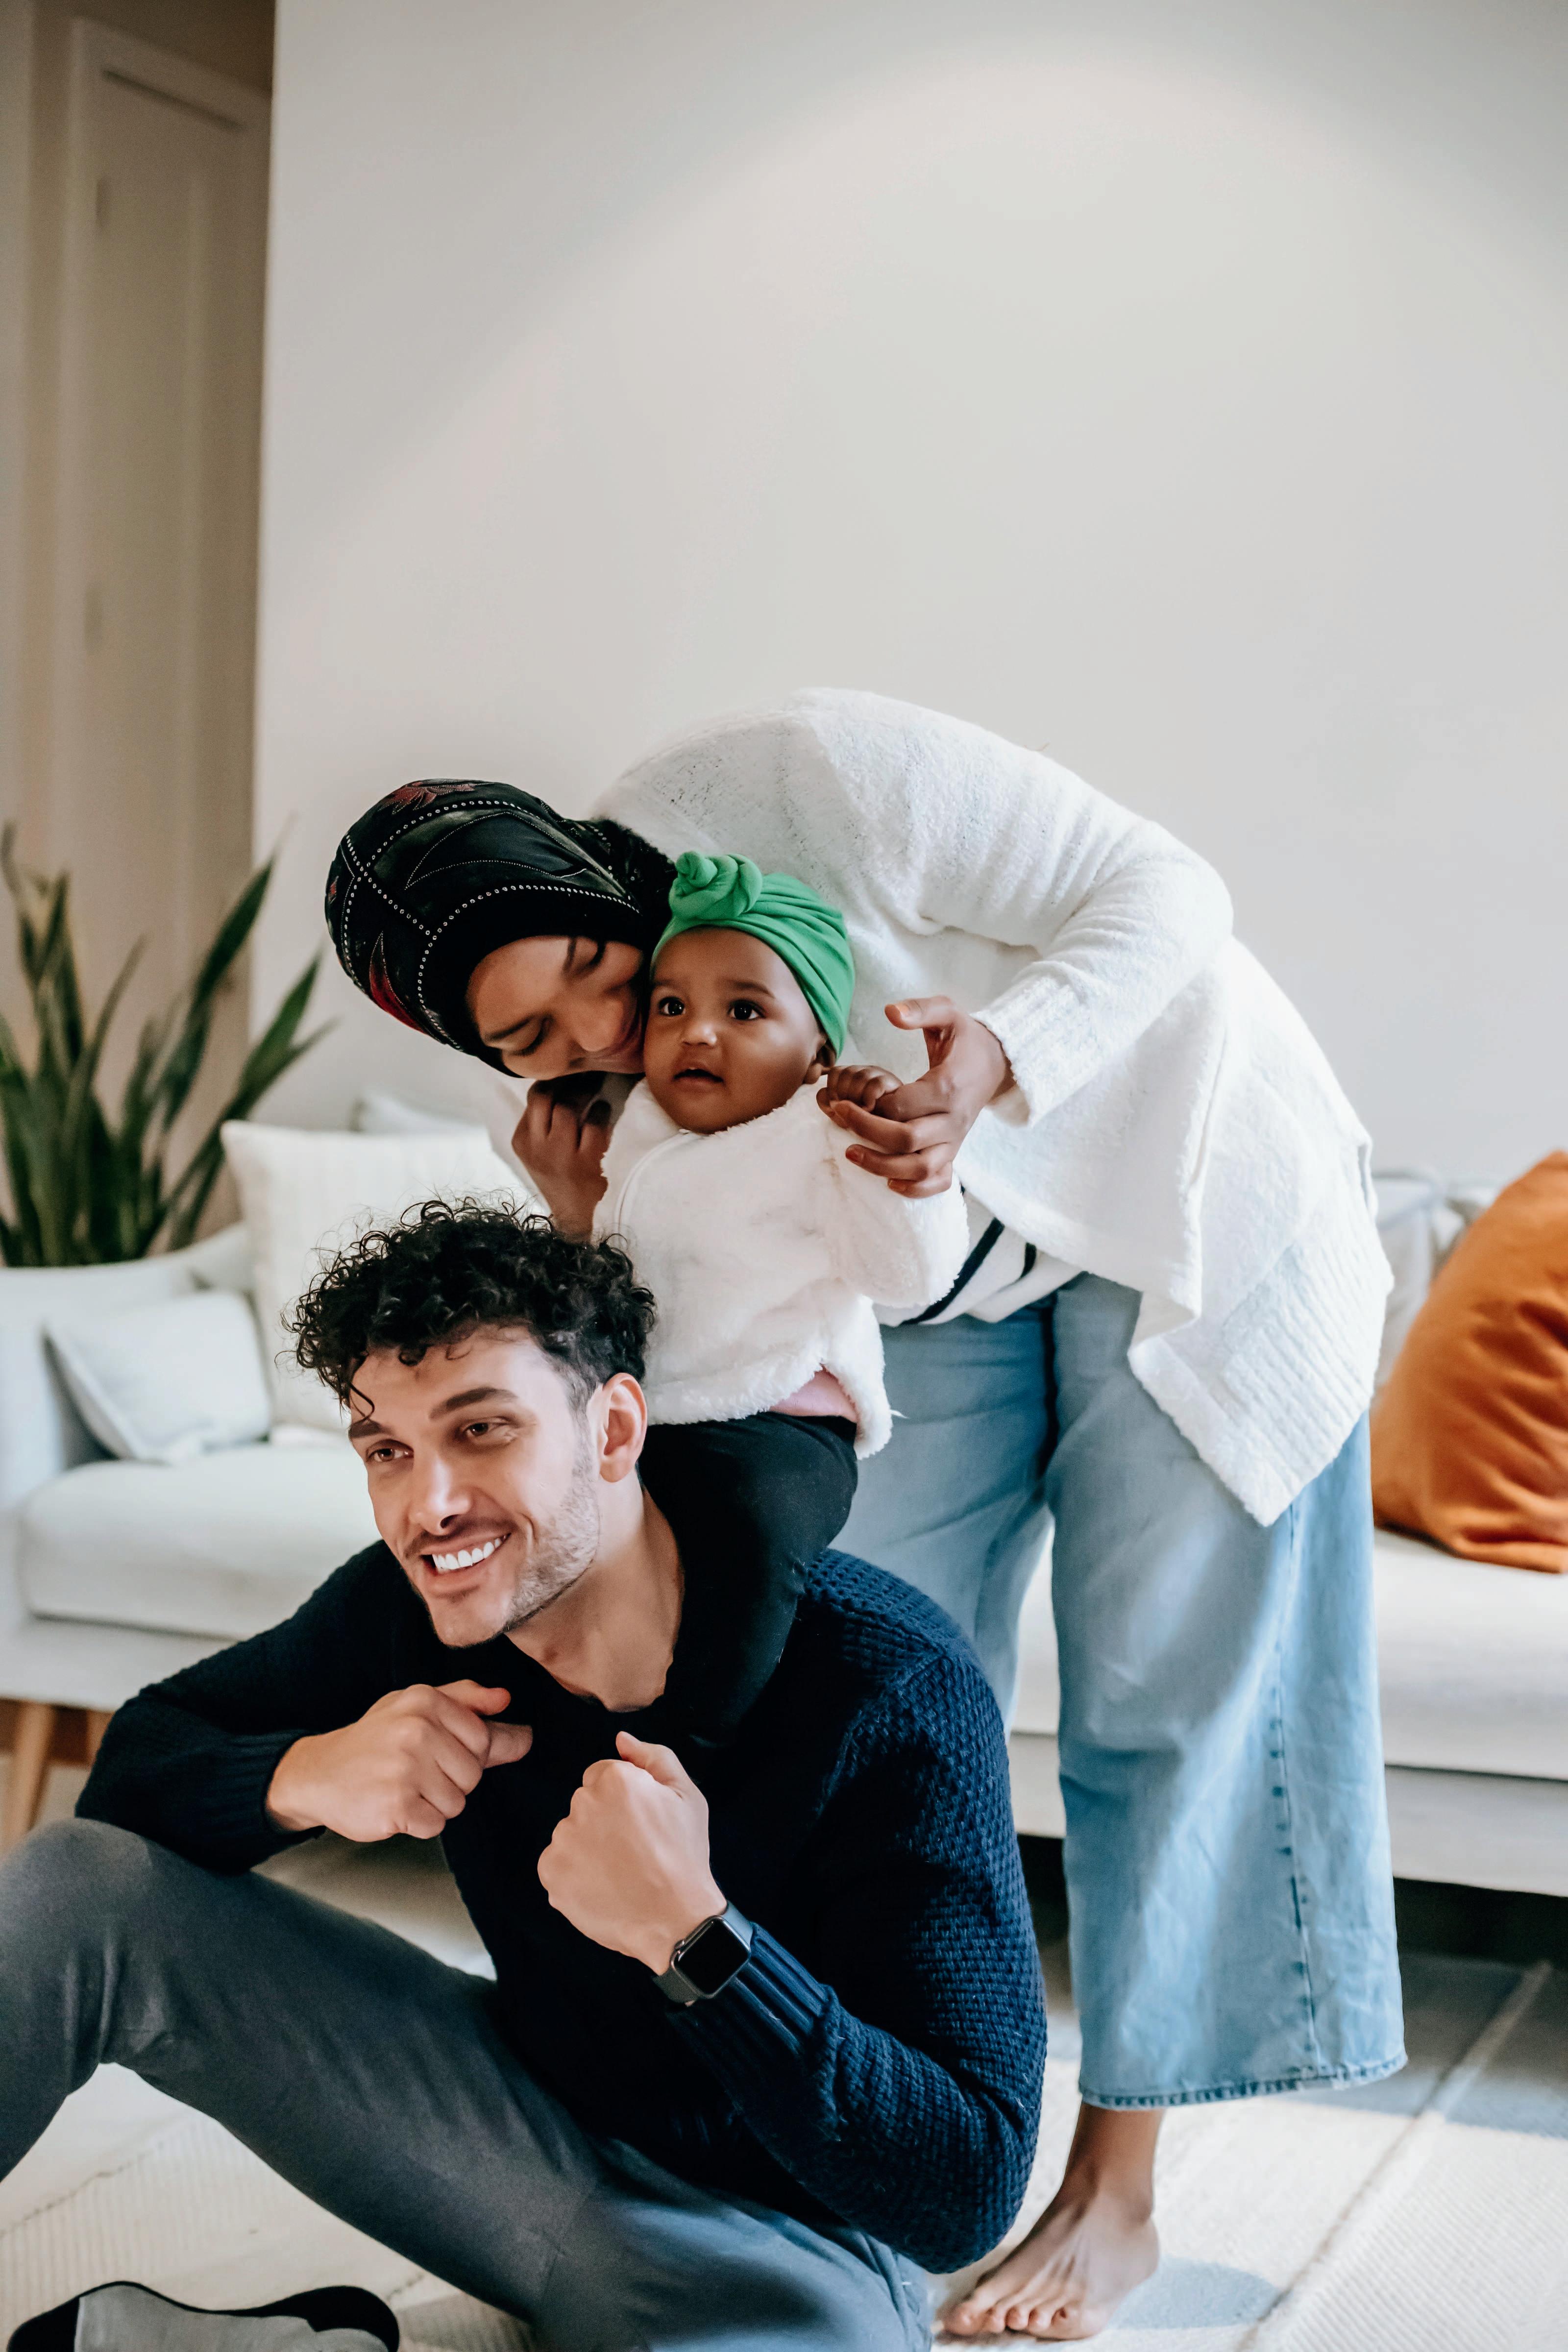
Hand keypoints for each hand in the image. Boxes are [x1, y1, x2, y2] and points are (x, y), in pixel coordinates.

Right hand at [266, 1681, 531, 1841]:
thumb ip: (465, 1700)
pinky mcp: (396, 1805)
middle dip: (451, 1781)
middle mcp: (417, 1730)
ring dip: (434, 1804)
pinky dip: (418, 1823)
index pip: (483, 1738)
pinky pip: (436, 1825)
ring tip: (403, 1787)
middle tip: (414, 1772)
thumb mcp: (414, 1706)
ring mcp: (406, 1768)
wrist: (318, 1773)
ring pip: (457, 1803)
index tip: (436, 1752)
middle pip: (473, 1773)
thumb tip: (506, 1700)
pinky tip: (394, 1805)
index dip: (465, 1753)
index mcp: (426, 1700)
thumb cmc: (375, 1740)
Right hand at [512, 1076, 611, 1234]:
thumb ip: (542, 1123)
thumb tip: (562, 1080)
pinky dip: (603, 1112)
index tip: (570, 1073)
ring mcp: (560, 1155)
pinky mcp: (586, 1163)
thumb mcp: (540, 1153)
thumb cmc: (563, 1180)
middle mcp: (537, 1148)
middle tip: (586, 1074)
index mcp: (523, 1142)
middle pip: (545, 1096)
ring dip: (586, 1093)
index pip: (533, 1098)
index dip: (554, 1079)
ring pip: (568, 1108)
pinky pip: (595, 1124)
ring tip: (597, 1089)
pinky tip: (606, 1111)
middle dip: (567, 1080)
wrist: (579, 1220)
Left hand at [536, 1732, 723, 1973]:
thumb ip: (654, 1757)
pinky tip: (601, 1887)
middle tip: (633, 1849)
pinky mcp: (550, 1873)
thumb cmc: (684, 1856)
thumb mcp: (686, 1796)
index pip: (602, 1775)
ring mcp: (563, 1840)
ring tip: (619, 1871)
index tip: (641, 1823)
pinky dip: (574, 1874)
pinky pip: (557, 1863)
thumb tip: (620, 1739)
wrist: (673, 1920)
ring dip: (587, 1847)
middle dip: (604, 1820)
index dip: (624, 1800)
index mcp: (614, 1779)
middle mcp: (581, 1804)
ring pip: (570, 1834)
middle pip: (584, 1803)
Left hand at [817, 998, 1012, 1195]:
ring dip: (882, 1166)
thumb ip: (920, 1010)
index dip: (868, 1106)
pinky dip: (915, 1189)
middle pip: (906, 1139)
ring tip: (851, 1153)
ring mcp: (954, 1139)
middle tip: (838, 1117)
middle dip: (866, 1132)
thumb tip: (889, 1011)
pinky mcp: (955, 1151)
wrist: (997, 1063)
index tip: (842, 1098)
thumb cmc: (965, 1038)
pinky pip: (939, 1180)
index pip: (901, 1106)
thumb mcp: (948, 1013)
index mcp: (947, 1087)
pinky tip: (889, 1182)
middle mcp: (953, 1119)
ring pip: (920, 1167)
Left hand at [818, 1063, 903, 1114]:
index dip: (832, 1090)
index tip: (837, 1107)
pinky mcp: (893, 1083)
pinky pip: (875, 1086)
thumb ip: (828, 1104)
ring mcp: (880, 1075)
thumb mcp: (842, 1115)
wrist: (894, 1128)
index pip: (836, 1072)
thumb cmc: (867, 1122)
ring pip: (859, 1077)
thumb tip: (824, 1094)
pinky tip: (871, 1110)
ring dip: (856, 1099)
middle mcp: (866, 1071)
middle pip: (845, 1073)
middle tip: (850, 1112)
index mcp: (853, 1075)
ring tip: (861, 1112)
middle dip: (843, 1096)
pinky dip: (869, 1101)